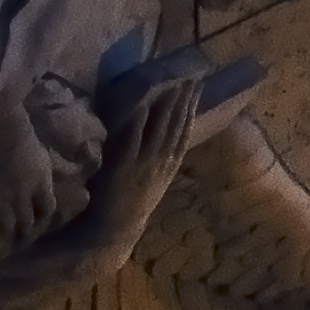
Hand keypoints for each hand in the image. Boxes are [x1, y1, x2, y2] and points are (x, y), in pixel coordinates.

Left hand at [69, 61, 218, 259]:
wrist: (113, 232)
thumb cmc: (127, 209)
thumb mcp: (149, 184)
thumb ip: (152, 162)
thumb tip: (153, 141)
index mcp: (169, 167)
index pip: (184, 132)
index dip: (191, 110)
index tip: (196, 89)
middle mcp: (161, 164)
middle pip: (176, 126)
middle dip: (184, 101)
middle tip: (190, 77)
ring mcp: (144, 165)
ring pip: (160, 129)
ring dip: (166, 105)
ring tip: (171, 83)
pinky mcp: (124, 167)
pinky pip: (134, 139)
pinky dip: (140, 122)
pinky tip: (144, 105)